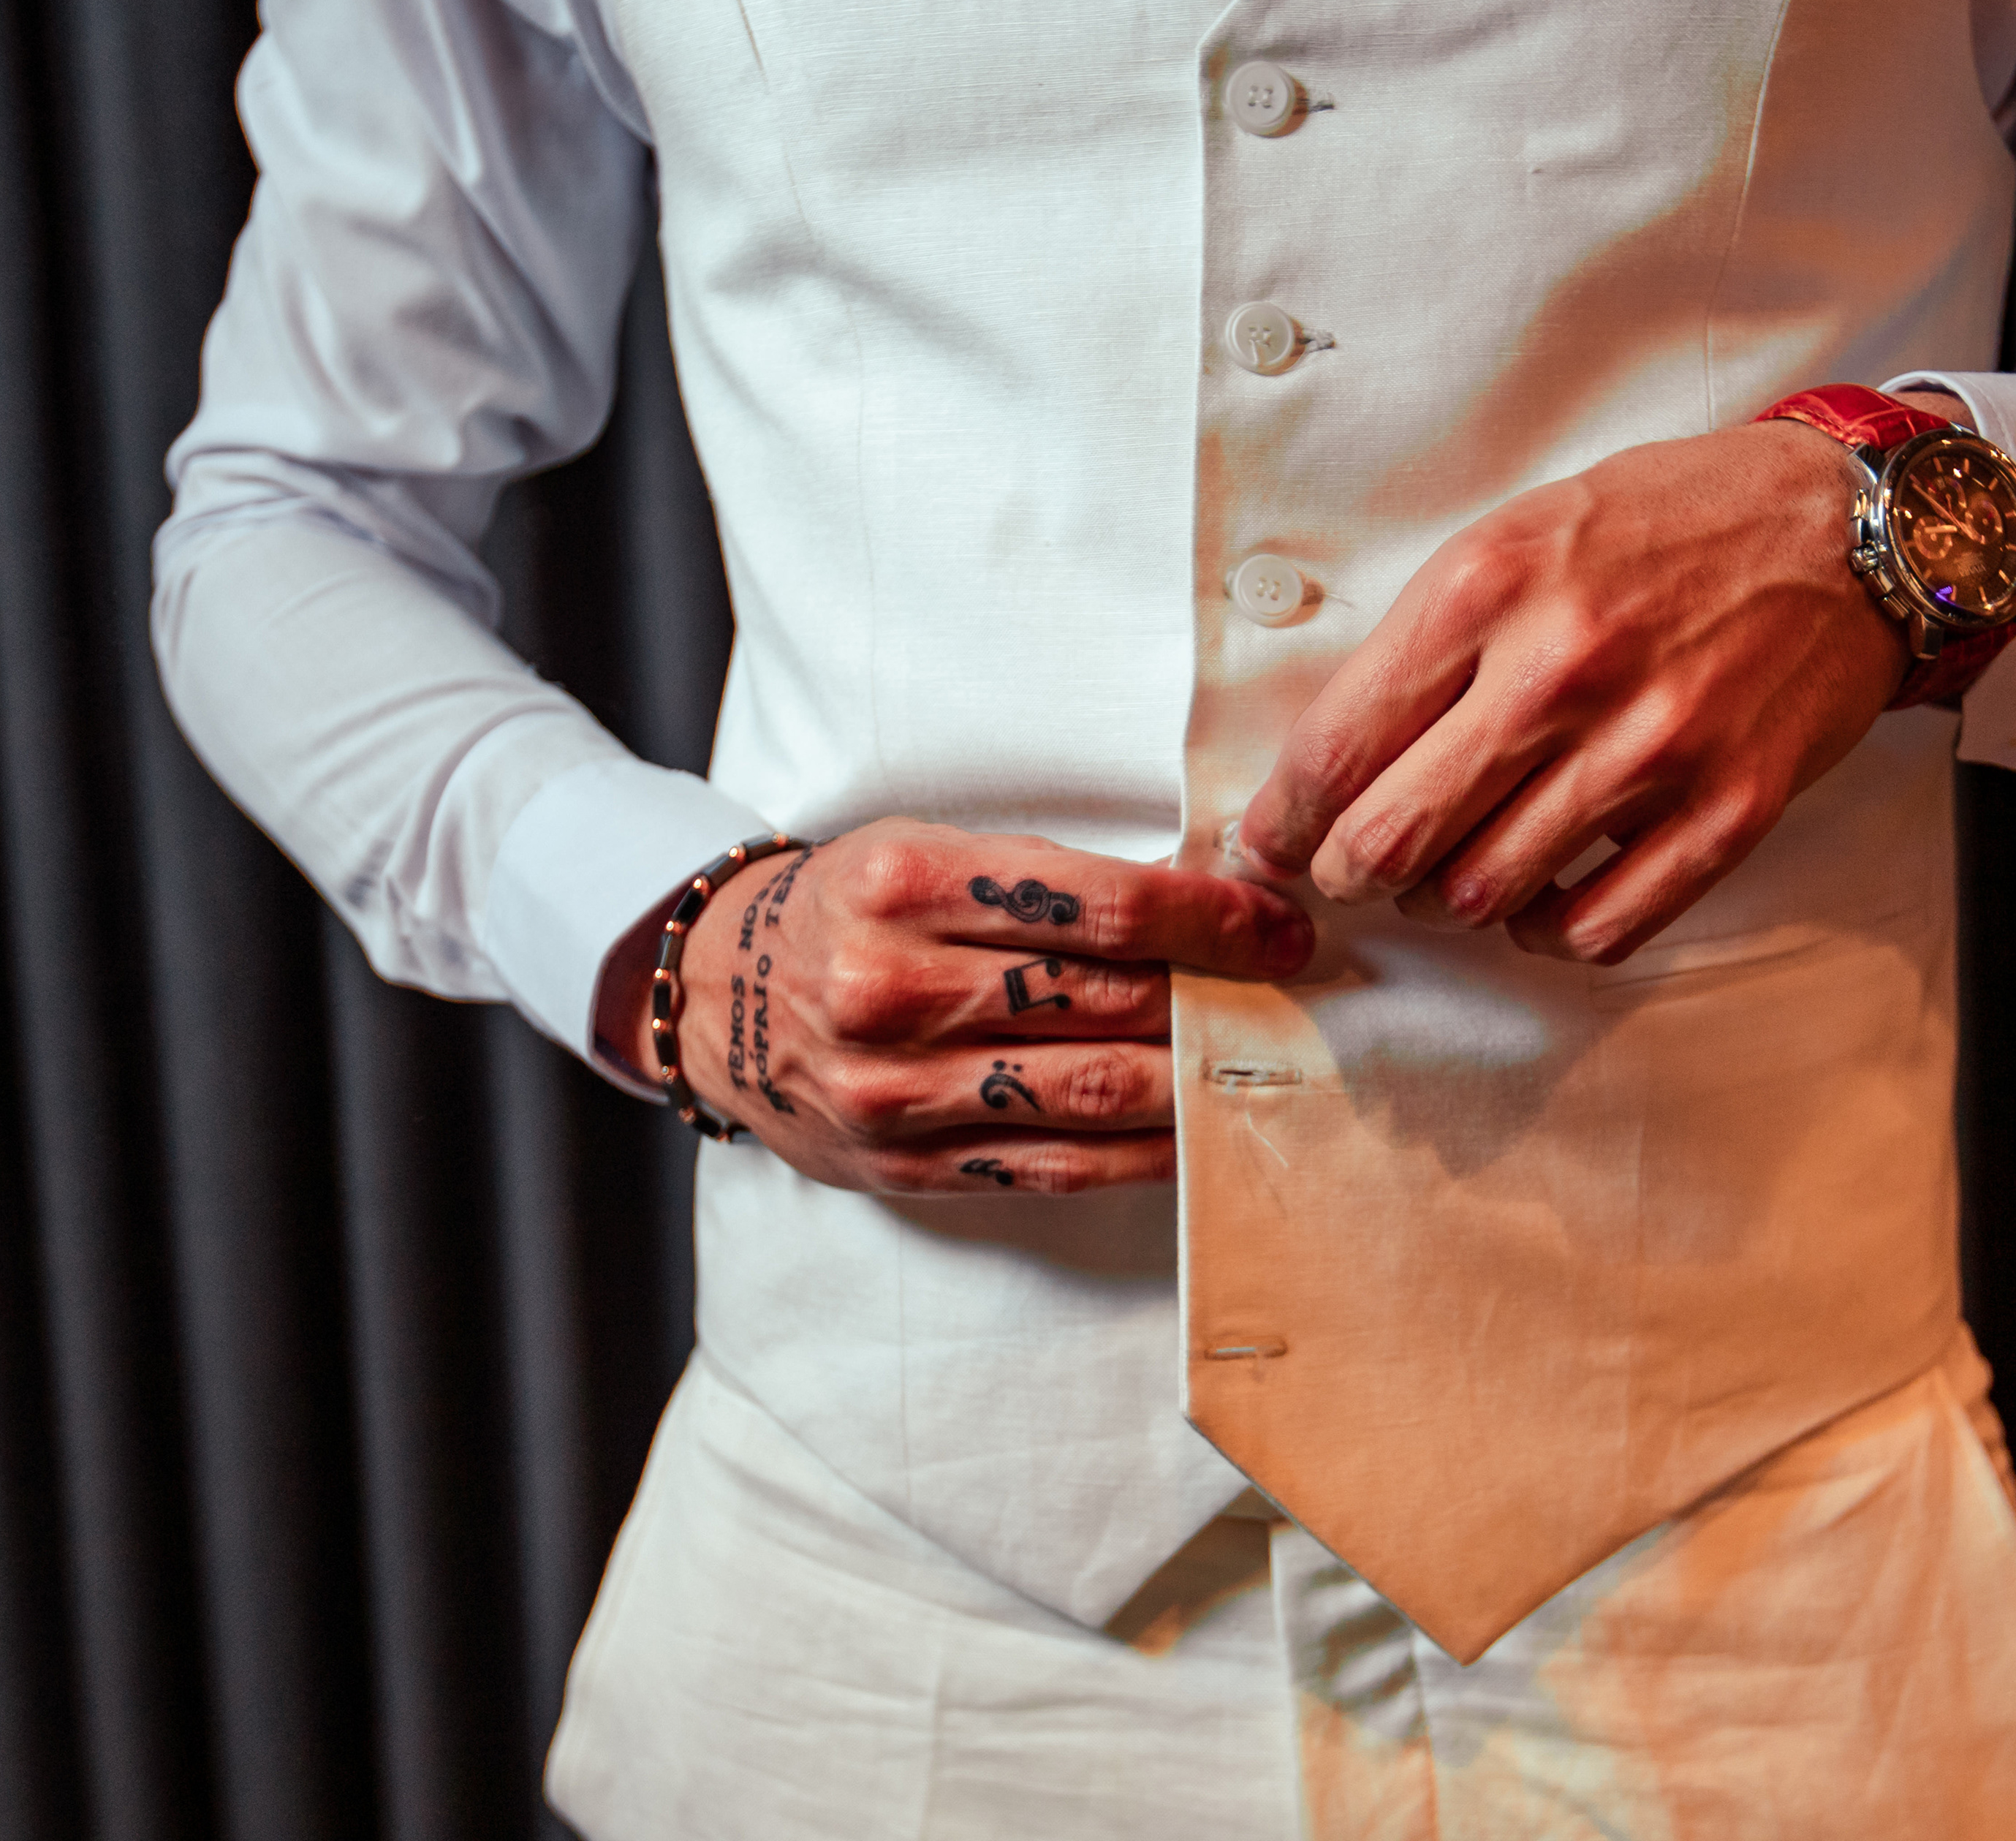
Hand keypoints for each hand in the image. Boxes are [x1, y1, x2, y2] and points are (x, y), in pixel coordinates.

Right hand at [612, 821, 1312, 1193]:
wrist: (720, 992)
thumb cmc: (854, 906)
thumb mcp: (931, 850)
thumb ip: (1048, 880)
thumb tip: (1209, 907)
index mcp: (907, 885)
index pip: (1097, 905)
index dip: (1210, 920)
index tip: (1282, 926)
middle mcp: (893, 988)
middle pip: (1104, 1001)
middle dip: (1218, 997)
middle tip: (1295, 993)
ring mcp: (895, 1089)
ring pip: (1088, 1091)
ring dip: (1195, 1080)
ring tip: (1263, 1060)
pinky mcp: (903, 1164)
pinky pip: (1051, 1166)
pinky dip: (1141, 1154)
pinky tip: (1198, 1134)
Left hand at [1237, 404, 1950, 963]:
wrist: (1848, 532)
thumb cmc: (1670, 529)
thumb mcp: (1520, 534)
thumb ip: (1427, 640)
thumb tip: (1333, 762)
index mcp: (1491, 585)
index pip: (1335, 746)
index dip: (1281, 819)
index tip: (1271, 840)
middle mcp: (1562, 669)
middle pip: (1391, 840)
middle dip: (1349, 873)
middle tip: (1354, 869)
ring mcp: (1651, 748)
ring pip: (1482, 897)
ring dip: (1448, 901)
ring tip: (1455, 870)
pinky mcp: (1727, 810)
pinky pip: (1596, 929)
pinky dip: (1548, 932)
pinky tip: (1544, 894)